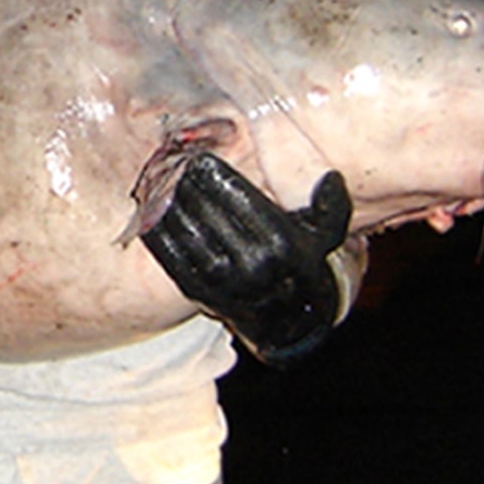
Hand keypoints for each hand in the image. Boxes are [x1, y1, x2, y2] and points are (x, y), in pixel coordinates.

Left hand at [140, 154, 350, 366]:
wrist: (291, 322)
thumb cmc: (304, 265)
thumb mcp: (325, 236)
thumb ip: (331, 206)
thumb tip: (331, 177)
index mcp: (281, 243)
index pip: (237, 196)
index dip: (214, 174)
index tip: (200, 160)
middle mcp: (253, 264)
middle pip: (207, 211)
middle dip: (189, 185)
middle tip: (177, 167)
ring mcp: (226, 283)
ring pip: (187, 232)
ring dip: (170, 205)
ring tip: (162, 185)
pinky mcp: (203, 296)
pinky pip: (173, 260)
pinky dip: (159, 235)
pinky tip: (152, 215)